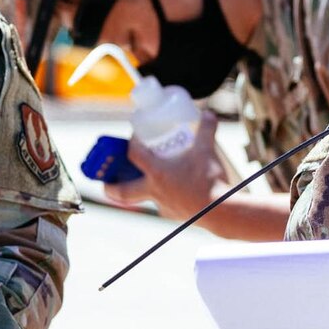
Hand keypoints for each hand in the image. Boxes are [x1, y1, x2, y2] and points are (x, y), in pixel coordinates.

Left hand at [107, 112, 224, 218]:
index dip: (132, 142)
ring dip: (142, 189)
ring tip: (148, 181)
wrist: (221, 211)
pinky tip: (176, 191)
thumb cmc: (209, 181)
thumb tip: (208, 114)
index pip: (134, 154)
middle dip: (111, 186)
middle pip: (123, 191)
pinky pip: (164, 205)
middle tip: (106, 180)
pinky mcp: (175, 215)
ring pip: (145, 198)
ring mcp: (163, 205)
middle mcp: (154, 191)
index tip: (136, 135)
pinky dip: (166, 198)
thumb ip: (207, 129)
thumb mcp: (208, 150)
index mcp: (156, 173)